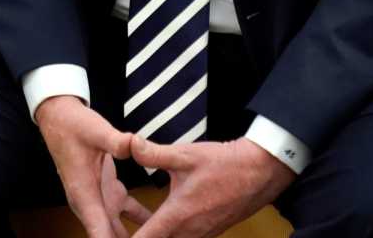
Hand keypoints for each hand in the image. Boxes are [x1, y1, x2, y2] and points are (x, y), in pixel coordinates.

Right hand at [35, 96, 141, 237]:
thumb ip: (115, 140)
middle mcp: (90, 202)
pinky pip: (130, 216)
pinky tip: (164, 228)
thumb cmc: (72, 125)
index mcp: (83, 193)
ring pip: (119, 232)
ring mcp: (101, 199)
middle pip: (109, 237)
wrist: (60, 118)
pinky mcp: (110, 194)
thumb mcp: (94, 130)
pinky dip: (145, 224)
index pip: (98, 232)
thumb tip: (134, 144)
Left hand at [129, 136, 295, 237]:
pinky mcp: (210, 231)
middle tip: (117, 229)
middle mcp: (189, 231)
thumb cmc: (222, 164)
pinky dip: (169, 234)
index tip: (111, 234)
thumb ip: (153, 153)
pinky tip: (157, 221)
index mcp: (178, 215)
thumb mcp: (184, 154)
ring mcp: (202, 234)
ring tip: (133, 225)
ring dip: (154, 235)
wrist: (261, 172)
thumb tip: (128, 144)